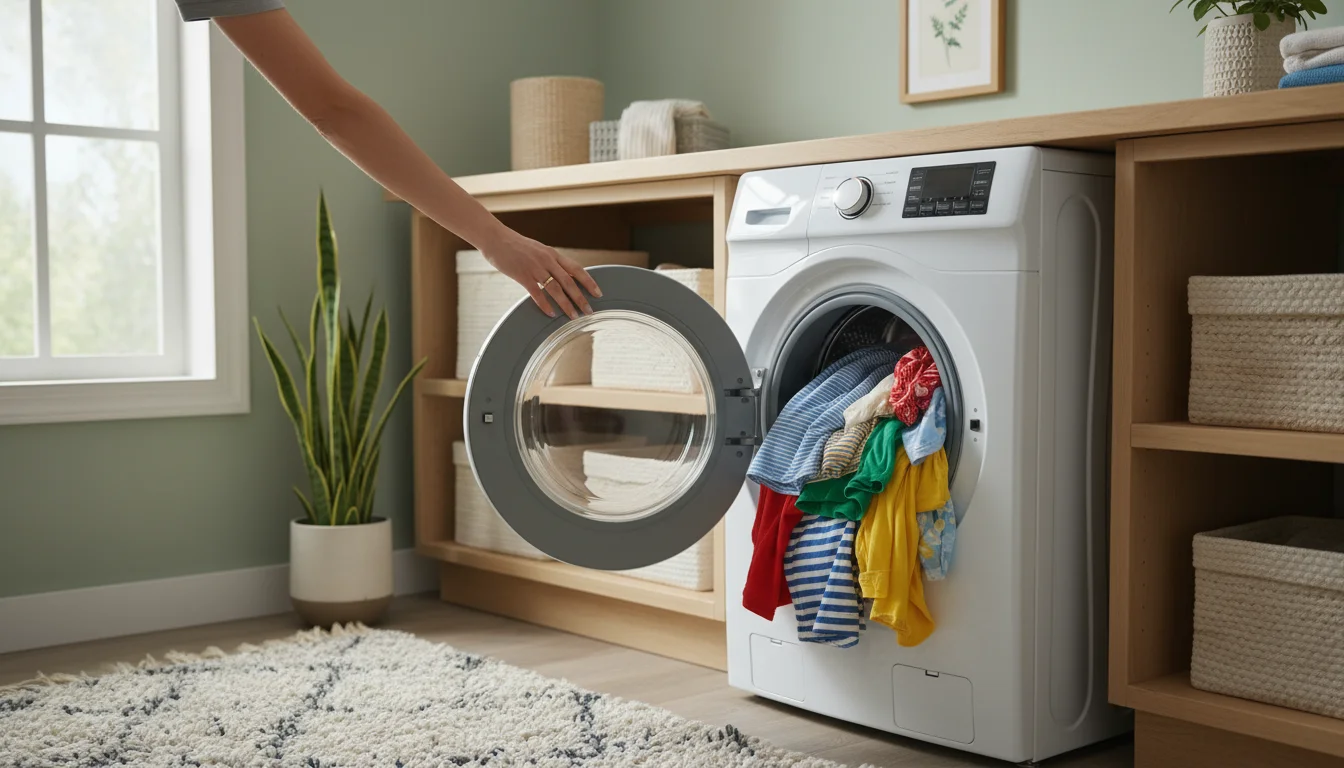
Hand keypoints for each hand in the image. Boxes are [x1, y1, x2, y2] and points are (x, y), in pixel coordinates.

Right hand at [478, 227, 601, 319]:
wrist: (495, 238)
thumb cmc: (515, 245)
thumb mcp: (538, 250)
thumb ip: (550, 261)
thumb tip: (561, 274)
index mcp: (553, 254)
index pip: (577, 269)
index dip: (589, 282)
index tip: (598, 293)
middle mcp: (547, 260)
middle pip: (569, 282)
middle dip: (581, 298)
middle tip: (590, 311)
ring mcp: (535, 268)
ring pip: (556, 289)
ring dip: (566, 304)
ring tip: (574, 316)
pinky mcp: (522, 275)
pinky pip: (537, 293)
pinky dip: (545, 304)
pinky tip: (551, 313)